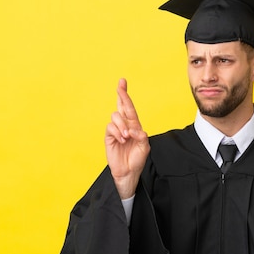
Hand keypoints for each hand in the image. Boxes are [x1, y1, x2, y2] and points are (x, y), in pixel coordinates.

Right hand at [105, 78, 149, 198]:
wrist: (129, 172)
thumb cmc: (137, 159)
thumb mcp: (144, 147)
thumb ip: (141, 136)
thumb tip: (133, 129)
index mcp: (134, 125)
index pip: (129, 107)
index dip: (125, 95)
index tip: (122, 82)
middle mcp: (124, 125)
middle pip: (120, 107)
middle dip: (121, 95)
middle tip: (121, 88)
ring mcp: (116, 131)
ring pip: (116, 117)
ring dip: (122, 125)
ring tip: (127, 136)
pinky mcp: (109, 137)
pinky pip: (110, 128)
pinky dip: (117, 132)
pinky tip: (122, 139)